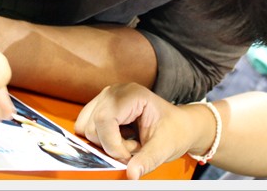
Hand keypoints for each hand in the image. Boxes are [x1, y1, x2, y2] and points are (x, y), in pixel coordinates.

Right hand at [74, 83, 199, 178]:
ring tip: (127, 142)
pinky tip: (121, 138)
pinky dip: (102, 139)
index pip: (104, 119)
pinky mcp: (101, 107)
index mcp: (131, 94)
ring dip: (105, 142)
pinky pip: (88, 127)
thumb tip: (132, 174)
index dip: (112, 144)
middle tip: (133, 147)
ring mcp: (106, 98)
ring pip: (86, 128)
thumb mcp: (164, 147)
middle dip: (111, 145)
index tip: (128, 157)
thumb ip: (147, 160)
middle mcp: (114, 92)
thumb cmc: (174, 129)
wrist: (179, 125)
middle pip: (92, 125)